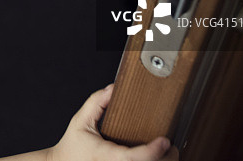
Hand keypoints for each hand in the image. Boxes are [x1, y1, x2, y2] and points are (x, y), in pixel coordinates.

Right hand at [49, 85, 178, 160]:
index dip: (152, 151)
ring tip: (167, 153)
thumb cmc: (73, 147)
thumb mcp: (80, 122)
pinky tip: (157, 159)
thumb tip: (112, 89)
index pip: (133, 158)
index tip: (164, 140)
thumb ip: (95, 103)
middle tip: (170, 145)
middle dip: (166, 159)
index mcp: (107, 156)